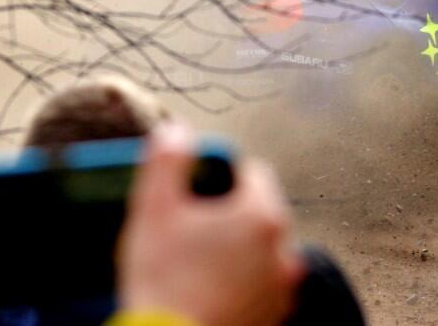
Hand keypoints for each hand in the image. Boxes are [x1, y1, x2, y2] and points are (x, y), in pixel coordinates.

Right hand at [117, 122, 303, 325]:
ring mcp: (282, 283)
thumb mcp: (154, 210)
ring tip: (200, 261)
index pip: (252, 171)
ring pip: (262, 246)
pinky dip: (244, 278)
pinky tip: (213, 286)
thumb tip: (176, 130)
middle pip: (260, 209)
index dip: (221, 175)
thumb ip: (167, 160)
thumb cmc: (163, 281)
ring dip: (239, 246)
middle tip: (194, 228)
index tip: (196, 190)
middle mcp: (284, 246)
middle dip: (231, 211)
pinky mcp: (276, 311)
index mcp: (262, 213)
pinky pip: (263, 280)